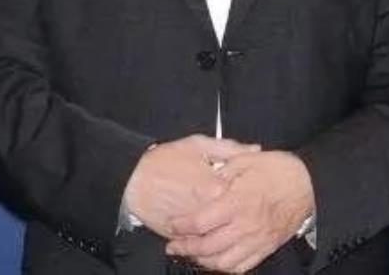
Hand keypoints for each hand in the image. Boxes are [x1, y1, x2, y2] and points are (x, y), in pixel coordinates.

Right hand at [123, 134, 259, 237]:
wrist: (133, 178)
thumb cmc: (164, 159)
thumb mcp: (198, 144)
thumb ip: (230, 147)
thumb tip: (254, 149)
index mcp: (215, 187)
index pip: (243, 195)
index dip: (246, 190)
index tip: (247, 186)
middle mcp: (206, 211)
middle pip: (232, 219)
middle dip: (238, 212)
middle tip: (238, 205)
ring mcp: (192, 228)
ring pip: (217, 235)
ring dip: (224, 229)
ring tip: (224, 219)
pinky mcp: (179, 238)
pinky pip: (198, 244)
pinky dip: (203, 239)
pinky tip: (206, 229)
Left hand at [165, 150, 314, 273]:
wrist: (307, 185)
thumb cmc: (278, 170)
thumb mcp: (247, 159)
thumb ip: (223, 168)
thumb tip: (206, 176)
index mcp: (236, 202)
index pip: (201, 222)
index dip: (182, 226)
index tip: (172, 224)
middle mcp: (244, 225)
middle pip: (207, 247)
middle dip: (186, 248)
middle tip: (174, 245)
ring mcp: (255, 240)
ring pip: (223, 262)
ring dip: (203, 261)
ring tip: (192, 255)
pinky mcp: (265, 247)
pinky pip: (241, 267)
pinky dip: (225, 268)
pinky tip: (217, 262)